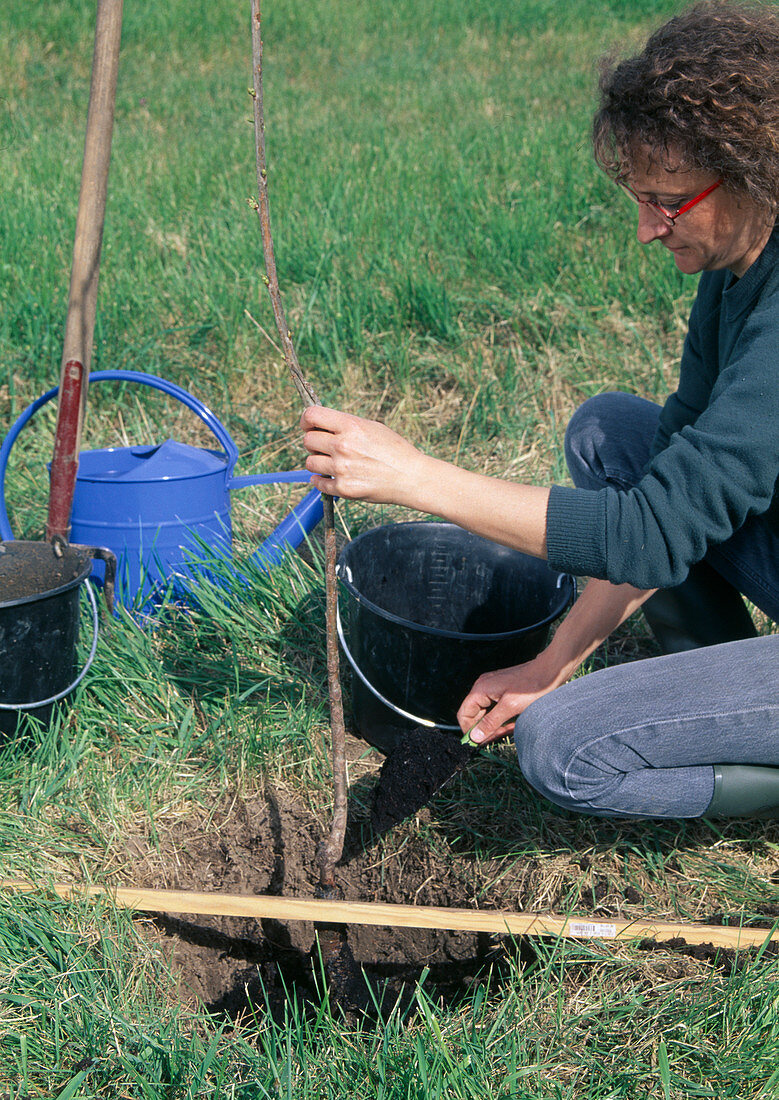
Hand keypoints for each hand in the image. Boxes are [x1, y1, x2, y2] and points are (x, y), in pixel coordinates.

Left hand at [300, 406, 427, 503]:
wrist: (410, 477)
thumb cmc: (393, 450)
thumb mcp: (372, 427)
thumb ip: (345, 425)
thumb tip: (320, 426)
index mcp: (350, 426)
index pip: (311, 415)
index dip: (306, 420)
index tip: (309, 426)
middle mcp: (343, 446)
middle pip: (307, 440)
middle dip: (314, 443)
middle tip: (325, 448)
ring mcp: (341, 469)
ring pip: (310, 463)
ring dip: (317, 462)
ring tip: (332, 463)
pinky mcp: (343, 488)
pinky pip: (318, 483)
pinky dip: (322, 481)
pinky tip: (331, 478)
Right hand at [457, 659, 557, 746]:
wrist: (551, 671)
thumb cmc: (532, 687)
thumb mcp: (510, 708)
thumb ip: (490, 722)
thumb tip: (474, 737)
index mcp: (481, 689)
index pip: (464, 714)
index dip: (469, 730)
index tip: (479, 743)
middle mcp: (483, 687)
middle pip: (474, 714)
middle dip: (485, 729)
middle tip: (499, 737)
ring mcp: (492, 688)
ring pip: (486, 712)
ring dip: (495, 725)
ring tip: (509, 730)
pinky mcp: (502, 690)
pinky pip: (495, 708)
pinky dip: (501, 718)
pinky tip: (512, 723)